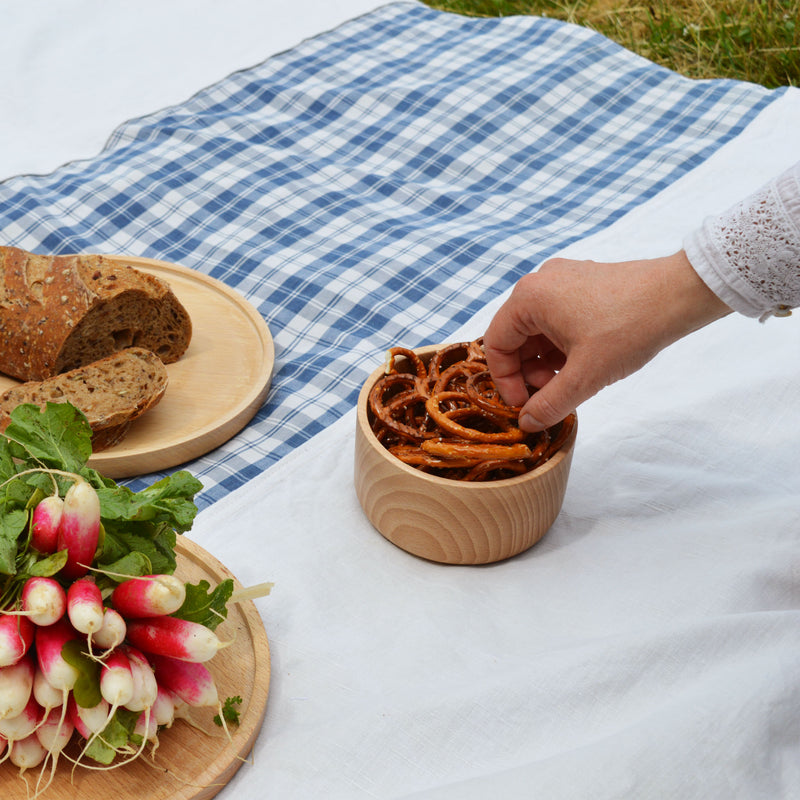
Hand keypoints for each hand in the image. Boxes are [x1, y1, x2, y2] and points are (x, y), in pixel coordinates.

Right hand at [483, 251, 730, 430]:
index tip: (524, 405)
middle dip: (529, 372)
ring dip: (546, 361)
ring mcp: (563, 279)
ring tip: (570, 382)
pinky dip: (562, 345)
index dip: (505, 381)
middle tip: (551, 395)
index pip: (495, 344)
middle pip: (515, 336)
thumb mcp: (584, 376)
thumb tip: (527, 423)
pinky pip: (558, 318)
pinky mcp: (583, 282)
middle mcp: (540, 283)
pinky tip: (582, 363)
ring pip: (538, 330)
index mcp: (528, 298)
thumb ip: (549, 404)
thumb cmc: (629, 328)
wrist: (681, 295)